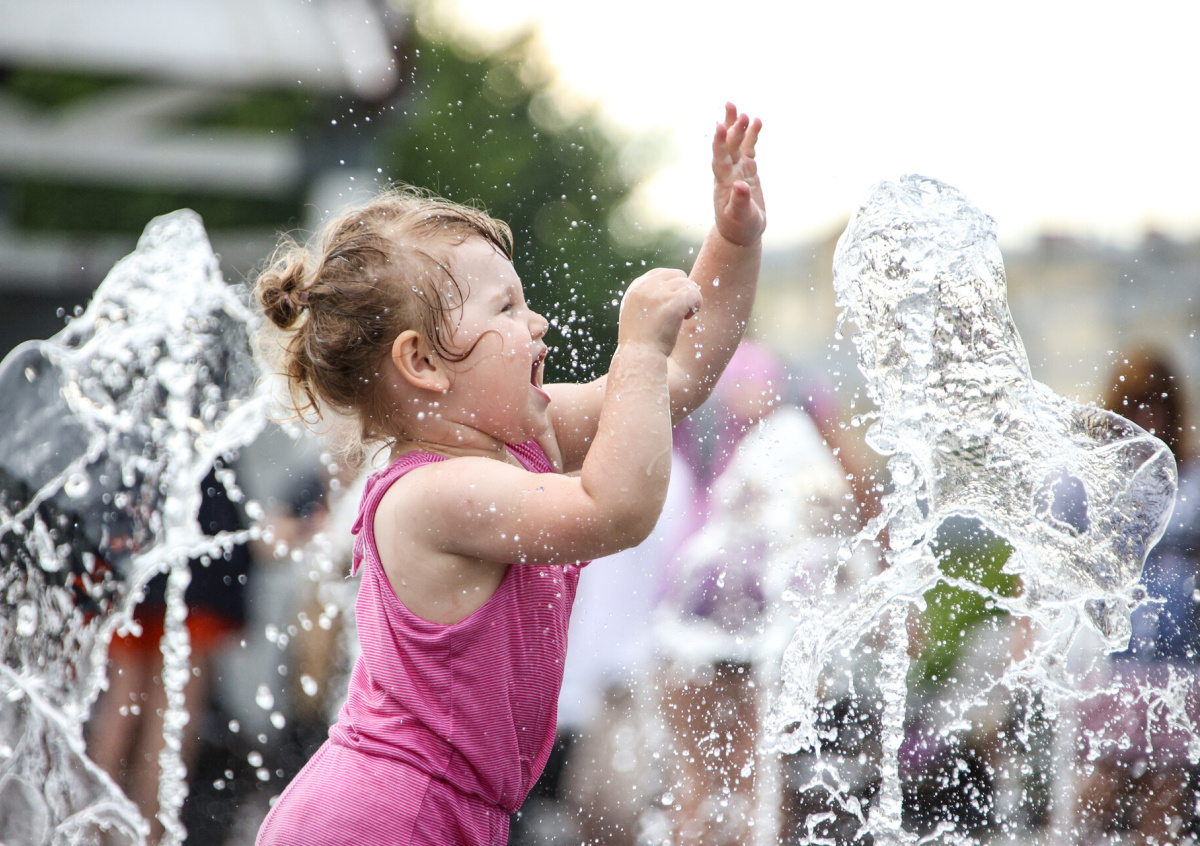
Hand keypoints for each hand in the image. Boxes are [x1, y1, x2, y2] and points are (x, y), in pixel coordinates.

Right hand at [618, 268, 702, 356]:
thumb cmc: (640, 341)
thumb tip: (669, 290)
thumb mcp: (636, 314)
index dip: (671, 288)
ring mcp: (659, 293)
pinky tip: (687, 318)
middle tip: (679, 311)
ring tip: (682, 317)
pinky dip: (696, 305)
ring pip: (688, 284)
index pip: (661, 274)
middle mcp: (646, 286)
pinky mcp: (673, 302)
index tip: (669, 306)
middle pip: (677, 275)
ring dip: (689, 300)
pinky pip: (695, 293)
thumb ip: (646, 299)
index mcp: (636, 287)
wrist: (639, 356)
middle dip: (682, 291)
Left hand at [712, 102, 765, 246]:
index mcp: (723, 183)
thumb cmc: (739, 228)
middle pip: (728, 145)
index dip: (719, 143)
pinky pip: (749, 148)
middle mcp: (728, 172)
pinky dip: (752, 135)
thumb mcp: (741, 218)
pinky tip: (757, 121)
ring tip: (742, 110)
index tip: (719, 126)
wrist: (741, 232)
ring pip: (737, 143)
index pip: (719, 159)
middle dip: (730, 126)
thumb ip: (739, 202)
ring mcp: (738, 169)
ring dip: (738, 126)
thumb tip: (740, 185)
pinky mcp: (748, 170)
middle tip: (732, 106)